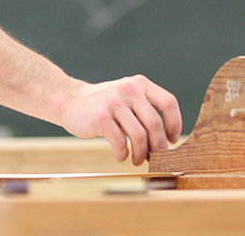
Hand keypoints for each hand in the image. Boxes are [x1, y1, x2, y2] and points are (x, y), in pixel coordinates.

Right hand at [59, 75, 181, 165]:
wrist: (69, 100)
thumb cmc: (103, 105)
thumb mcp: (127, 99)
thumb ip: (145, 114)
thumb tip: (165, 144)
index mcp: (140, 84)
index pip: (169, 103)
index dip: (175, 124)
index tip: (172, 140)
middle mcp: (130, 90)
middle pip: (155, 124)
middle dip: (159, 147)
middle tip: (156, 158)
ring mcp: (114, 103)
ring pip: (140, 136)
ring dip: (141, 154)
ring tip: (138, 160)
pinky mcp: (101, 117)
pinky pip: (120, 142)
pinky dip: (123, 154)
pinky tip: (121, 156)